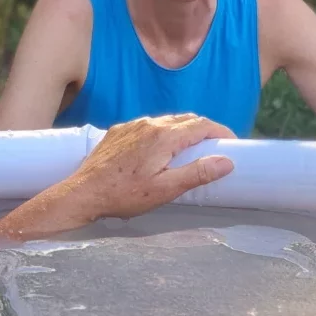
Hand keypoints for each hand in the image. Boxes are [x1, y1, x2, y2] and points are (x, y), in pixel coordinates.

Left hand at [0, 114, 234, 240]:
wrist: (82, 193)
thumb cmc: (123, 195)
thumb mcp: (164, 190)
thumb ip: (196, 174)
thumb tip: (226, 161)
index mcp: (164, 136)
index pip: (202, 125)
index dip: (221, 132)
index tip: (233, 143)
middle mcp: (149, 124)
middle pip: (186, 119)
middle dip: (205, 130)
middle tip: (216, 147)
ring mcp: (132, 125)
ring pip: (166, 121)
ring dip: (183, 131)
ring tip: (192, 150)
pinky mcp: (118, 131)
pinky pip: (148, 126)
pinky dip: (163, 133)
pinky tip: (160, 152)